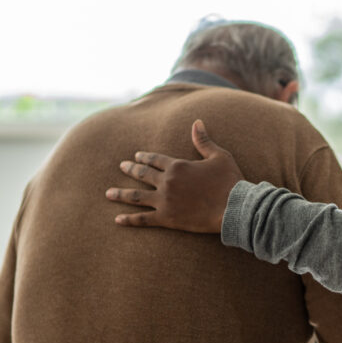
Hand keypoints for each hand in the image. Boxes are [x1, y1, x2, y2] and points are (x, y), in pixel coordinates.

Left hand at [106, 119, 244, 232]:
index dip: (144, 157)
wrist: (233, 208)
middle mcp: (167, 182)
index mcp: (177, 166)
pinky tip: (117, 219)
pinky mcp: (167, 219)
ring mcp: (164, 201)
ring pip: (136, 196)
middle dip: (130, 170)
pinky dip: (129, 219)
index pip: (155, 159)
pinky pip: (143, 219)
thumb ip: (204, 141)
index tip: (136, 156)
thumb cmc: (229, 181)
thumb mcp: (219, 156)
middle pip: (142, 174)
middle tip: (121, 167)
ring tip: (108, 193)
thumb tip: (197, 122)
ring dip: (121, 194)